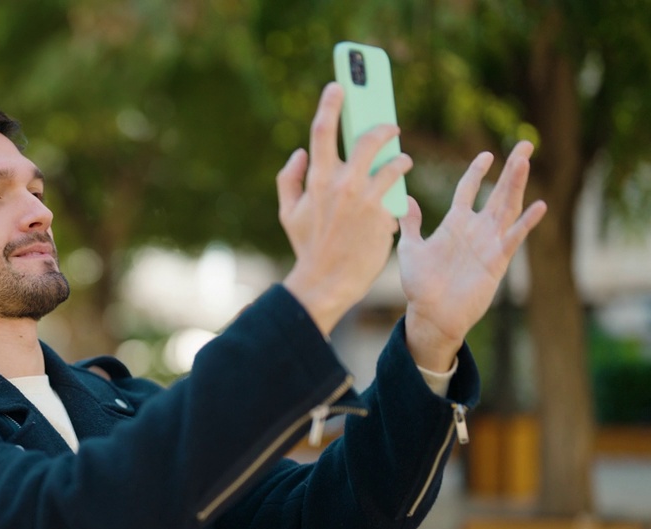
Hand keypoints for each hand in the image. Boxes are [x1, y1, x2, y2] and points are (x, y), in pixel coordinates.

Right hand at [279, 82, 413, 335]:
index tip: (338, 85)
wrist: (326, 280)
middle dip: (383, 127)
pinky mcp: (383, 213)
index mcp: (316, 179)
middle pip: (368, 138)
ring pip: (393, 162)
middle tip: (390, 126)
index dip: (330, 103)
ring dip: (401, 157)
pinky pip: (398, 189)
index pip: (322, 131)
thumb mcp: (287, 213)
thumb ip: (288, 178)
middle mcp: (341, 183)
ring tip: (403, 158)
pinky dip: (399, 187)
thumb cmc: (308, 246)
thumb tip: (299, 152)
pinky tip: (401, 188)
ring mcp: (365, 198)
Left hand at [398, 141, 547, 370]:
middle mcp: (475, 230)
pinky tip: (540, 205)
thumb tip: (406, 198)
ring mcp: (488, 243)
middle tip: (525, 145)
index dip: (477, 172)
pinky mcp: (497, 260)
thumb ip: (411, 223)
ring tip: (525, 162)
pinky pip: (514, 238)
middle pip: (497, 192)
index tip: (486, 155)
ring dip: (517, 185)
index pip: (468, 190)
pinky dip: (526, 222)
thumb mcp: (411, 248)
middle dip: (510, 169)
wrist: (431, 314)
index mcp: (455, 223)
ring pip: (507, 208)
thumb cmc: (419, 284)